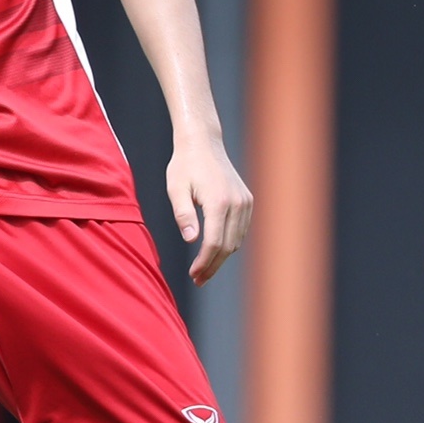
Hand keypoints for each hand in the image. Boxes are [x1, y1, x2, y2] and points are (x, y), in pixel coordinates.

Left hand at [167, 126, 252, 286]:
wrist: (203, 143)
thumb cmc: (184, 165)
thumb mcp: (176, 188)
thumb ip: (184, 215)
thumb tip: (192, 240)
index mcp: (218, 202)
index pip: (214, 243)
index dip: (205, 263)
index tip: (194, 275)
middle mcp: (236, 203)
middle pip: (228, 246)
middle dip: (212, 265)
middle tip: (197, 279)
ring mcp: (245, 202)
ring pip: (237, 240)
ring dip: (221, 257)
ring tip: (204, 269)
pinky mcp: (247, 200)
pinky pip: (240, 229)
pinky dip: (229, 243)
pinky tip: (215, 251)